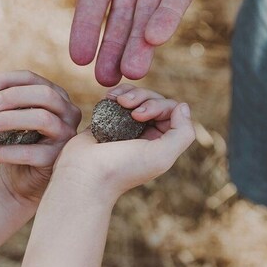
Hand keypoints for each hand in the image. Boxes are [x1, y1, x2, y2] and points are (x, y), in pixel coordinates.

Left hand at [0, 70, 81, 203]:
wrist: (21, 177)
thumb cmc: (16, 141)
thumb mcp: (11, 117)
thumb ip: (3, 102)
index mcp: (57, 96)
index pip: (34, 79)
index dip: (9, 79)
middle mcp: (68, 113)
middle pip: (45, 95)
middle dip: (14, 96)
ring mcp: (67, 136)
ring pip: (43, 119)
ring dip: (11, 119)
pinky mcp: (59, 159)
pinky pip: (33, 153)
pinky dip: (8, 152)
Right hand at [52, 84, 194, 201]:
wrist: (83, 174)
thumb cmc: (121, 169)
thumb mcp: (162, 156)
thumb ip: (182, 133)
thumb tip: (183, 106)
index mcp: (161, 143)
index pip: (172, 111)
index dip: (159, 105)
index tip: (140, 115)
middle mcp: (146, 134)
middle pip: (155, 100)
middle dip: (143, 97)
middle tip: (128, 107)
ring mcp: (126, 126)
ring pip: (137, 96)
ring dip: (130, 92)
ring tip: (116, 99)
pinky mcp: (107, 119)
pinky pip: (118, 98)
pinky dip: (117, 93)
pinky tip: (109, 97)